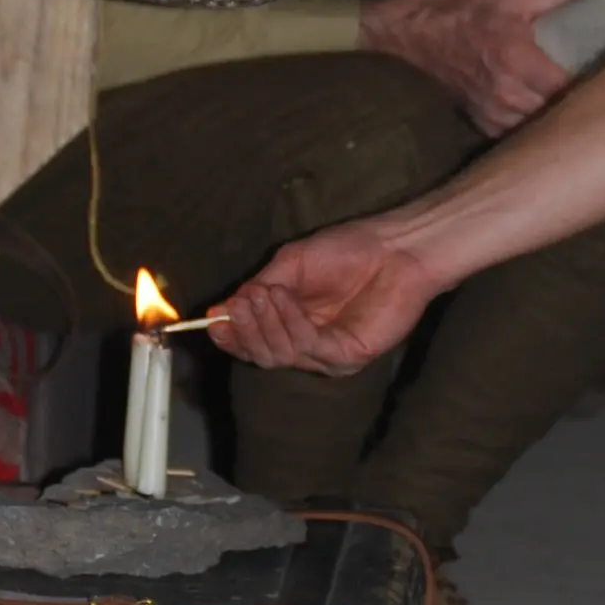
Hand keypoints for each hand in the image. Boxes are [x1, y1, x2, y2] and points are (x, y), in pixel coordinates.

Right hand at [208, 223, 441, 375]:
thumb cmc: (348, 250)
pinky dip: (291, 324)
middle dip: (245, 329)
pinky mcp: (348, 356)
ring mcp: (328, 355)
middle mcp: (308, 345)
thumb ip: (257, 289)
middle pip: (261, 354)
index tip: (210, 321)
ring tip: (266, 294)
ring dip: (267, 323)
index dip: (230, 335)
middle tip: (241, 302)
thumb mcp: (289, 265)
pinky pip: (308, 348)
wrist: (394, 247)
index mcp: (292, 325)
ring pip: (280, 355)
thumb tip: (220, 310)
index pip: (253, 342)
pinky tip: (285, 301)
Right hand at [359, 0, 579, 135]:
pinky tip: (546, 108)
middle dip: (582, 101)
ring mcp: (495, 116)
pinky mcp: (486, 126)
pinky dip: (537, 123)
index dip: (596, 81)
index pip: (572, 86)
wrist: (420, 34)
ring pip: (544, 127)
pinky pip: (523, 133)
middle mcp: (508, 96)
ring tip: (577, 98)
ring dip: (561, 115)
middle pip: (562, 112)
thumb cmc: (471, 8)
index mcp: (519, 60)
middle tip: (599, 85)